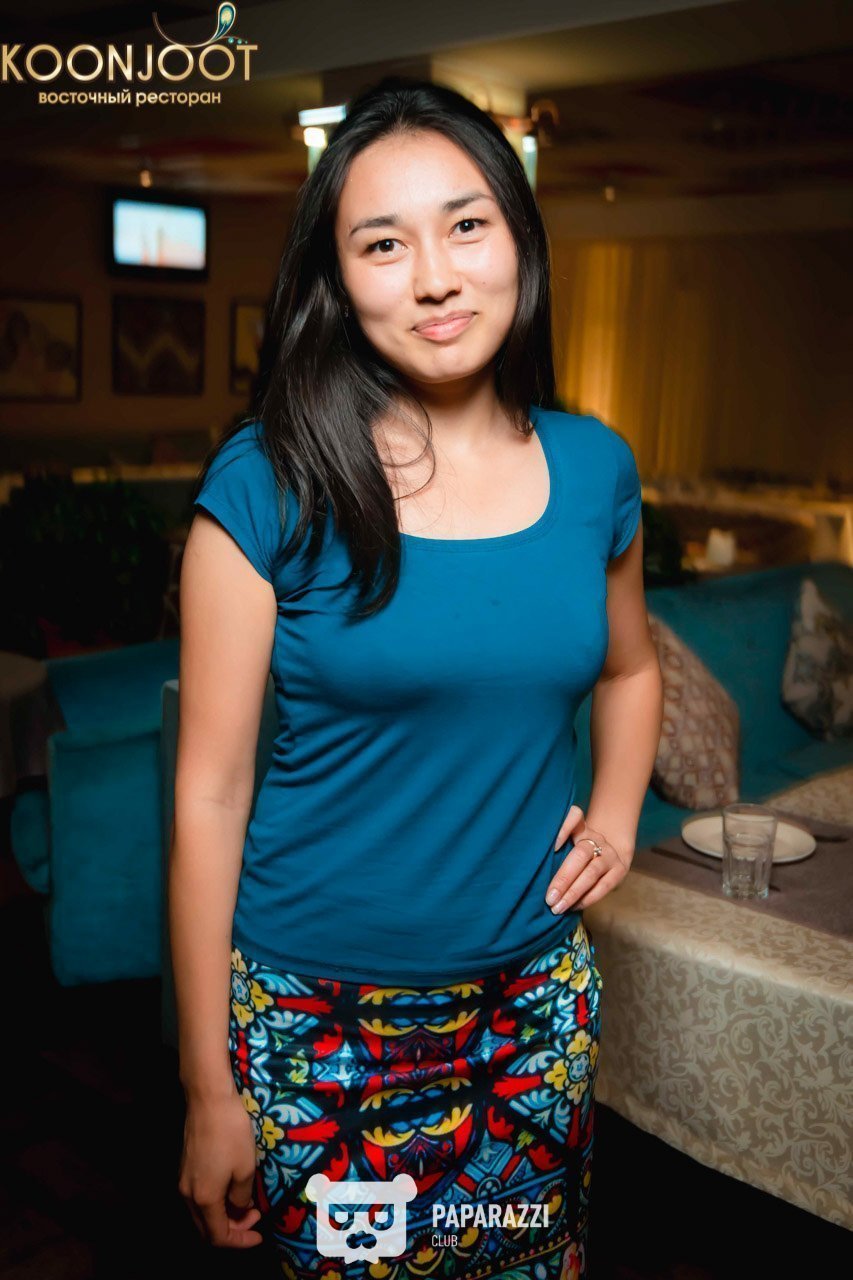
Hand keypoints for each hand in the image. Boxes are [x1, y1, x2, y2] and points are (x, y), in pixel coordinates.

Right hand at [178, 1090, 263, 1248]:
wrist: (209, 1100)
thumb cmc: (231, 1133)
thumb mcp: (245, 1168)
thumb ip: (242, 1196)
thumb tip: (239, 1208)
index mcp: (204, 1199)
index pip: (218, 1236)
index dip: (240, 1241)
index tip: (260, 1233)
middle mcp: (188, 1195)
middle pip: (206, 1229)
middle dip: (232, 1230)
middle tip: (255, 1218)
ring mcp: (184, 1181)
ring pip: (201, 1214)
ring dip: (223, 1216)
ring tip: (247, 1204)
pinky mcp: (185, 1167)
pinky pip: (199, 1198)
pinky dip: (216, 1202)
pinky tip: (232, 1189)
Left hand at [545, 804, 632, 911]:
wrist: (611, 854)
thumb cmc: (578, 853)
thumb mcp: (569, 844)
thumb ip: (556, 849)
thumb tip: (530, 870)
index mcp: (581, 828)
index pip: (575, 816)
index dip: (563, 827)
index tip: (552, 846)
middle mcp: (596, 838)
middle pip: (580, 854)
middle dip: (563, 878)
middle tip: (549, 897)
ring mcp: (610, 854)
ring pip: (591, 872)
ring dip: (573, 892)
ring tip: (558, 907)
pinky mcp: (620, 870)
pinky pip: (604, 886)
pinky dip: (587, 899)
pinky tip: (573, 907)